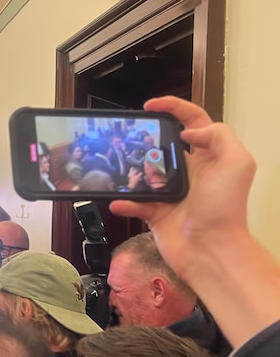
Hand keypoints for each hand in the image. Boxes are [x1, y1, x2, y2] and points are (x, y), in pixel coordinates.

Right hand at [110, 96, 255, 281]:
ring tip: (118, 170)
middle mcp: (190, 172)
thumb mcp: (237, 163)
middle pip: (163, 146)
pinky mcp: (157, 213)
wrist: (210, 250)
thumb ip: (218, 137)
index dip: (173, 108)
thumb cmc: (224, 208)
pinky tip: (118, 201)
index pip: (193, 122)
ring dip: (130, 172)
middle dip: (145, 140)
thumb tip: (188, 132)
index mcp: (209, 157)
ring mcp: (172, 193)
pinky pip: (135, 203)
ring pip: (144, 174)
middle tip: (128, 139)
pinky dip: (124, 202)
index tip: (150, 106)